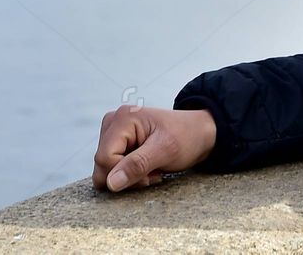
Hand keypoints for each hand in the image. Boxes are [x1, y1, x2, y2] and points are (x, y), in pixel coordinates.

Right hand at [93, 104, 216, 192]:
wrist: (200, 133)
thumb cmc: (186, 137)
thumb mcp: (166, 151)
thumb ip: (137, 165)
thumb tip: (110, 183)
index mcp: (123, 118)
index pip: (105, 158)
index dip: (124, 174)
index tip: (149, 176)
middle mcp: (113, 122)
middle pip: (102, 164)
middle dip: (126, 176)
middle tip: (152, 173)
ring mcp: (114, 132)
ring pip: (105, 169)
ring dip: (129, 176)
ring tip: (151, 169)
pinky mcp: (118, 143)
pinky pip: (112, 168)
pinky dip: (129, 174)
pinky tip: (147, 169)